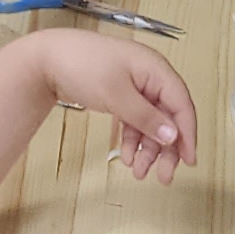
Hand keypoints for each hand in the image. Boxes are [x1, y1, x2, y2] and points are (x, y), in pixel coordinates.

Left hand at [21, 27, 194, 181]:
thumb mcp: (117, 95)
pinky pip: (134, 120)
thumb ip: (146, 117)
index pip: (182, 104)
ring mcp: (134, 86)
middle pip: (168, 117)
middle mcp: (149, 77)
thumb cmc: (82, 65)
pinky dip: (132, 139)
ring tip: (139, 171)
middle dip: (167, 148)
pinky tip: (127, 156)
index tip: (188, 160)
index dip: (187, 134)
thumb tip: (172, 135)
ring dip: (147, 148)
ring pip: (150, 122)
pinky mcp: (120, 95)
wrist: (46, 59)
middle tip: (165, 175)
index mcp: (156, 69)